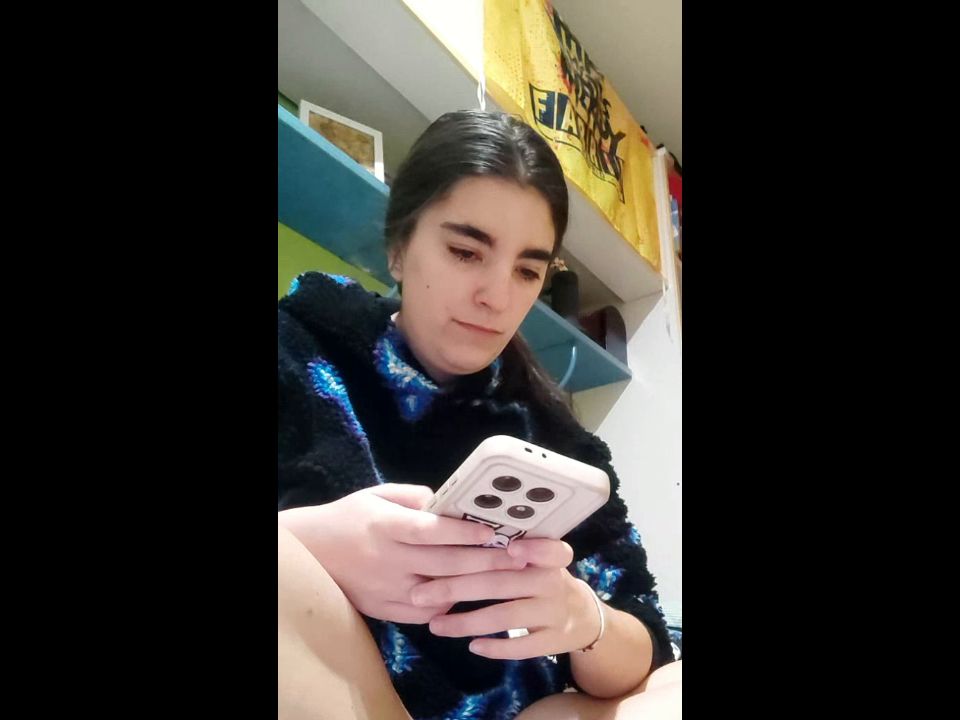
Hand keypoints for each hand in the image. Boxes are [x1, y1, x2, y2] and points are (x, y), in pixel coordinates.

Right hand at [278, 484, 526, 623]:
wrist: (313, 553)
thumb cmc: (350, 517)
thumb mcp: (378, 495)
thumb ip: (415, 498)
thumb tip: (450, 501)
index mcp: (386, 526)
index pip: (432, 530)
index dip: (465, 532)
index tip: (495, 530)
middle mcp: (388, 560)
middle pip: (445, 564)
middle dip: (487, 560)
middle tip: (521, 556)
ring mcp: (388, 589)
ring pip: (440, 592)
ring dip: (476, 586)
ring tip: (509, 578)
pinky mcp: (385, 610)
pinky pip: (426, 613)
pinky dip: (451, 604)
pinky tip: (472, 593)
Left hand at [410, 537, 601, 658]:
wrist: (581, 616)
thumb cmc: (542, 576)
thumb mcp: (538, 557)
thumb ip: (507, 548)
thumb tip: (452, 534)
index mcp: (551, 556)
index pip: (551, 549)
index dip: (534, 549)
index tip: (511, 548)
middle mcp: (554, 582)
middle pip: (503, 582)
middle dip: (457, 587)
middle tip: (420, 593)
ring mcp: (555, 613)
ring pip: (506, 616)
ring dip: (466, 621)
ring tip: (434, 625)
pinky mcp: (553, 641)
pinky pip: (522, 647)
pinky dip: (496, 647)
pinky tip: (472, 646)